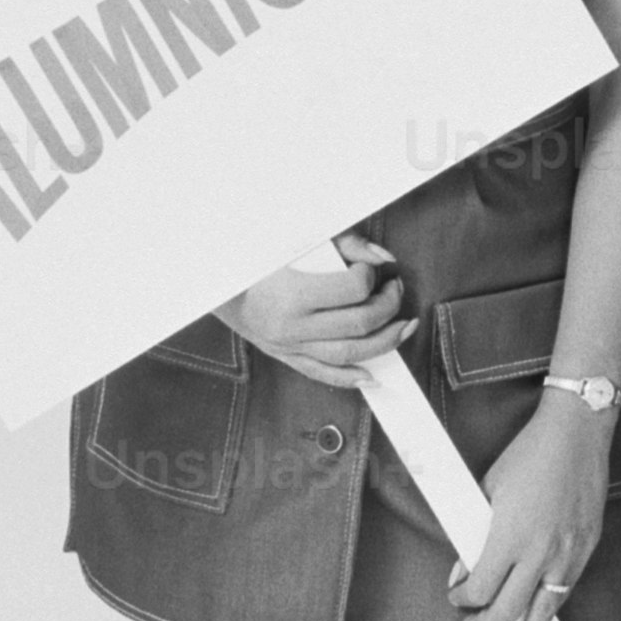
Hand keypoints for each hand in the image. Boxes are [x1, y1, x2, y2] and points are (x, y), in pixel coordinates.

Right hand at [220, 237, 408, 378]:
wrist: (215, 287)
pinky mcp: (286, 357)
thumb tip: (384, 258)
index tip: (370, 267)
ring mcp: (289, 346)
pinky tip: (374, 375)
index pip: (354, 289)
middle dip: (389, 305)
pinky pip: (322, 373)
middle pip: (359, 324)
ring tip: (405, 326)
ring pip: (348, 355)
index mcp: (293, 294)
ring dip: (385, 342)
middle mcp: (292, 326)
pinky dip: (350, 377)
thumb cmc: (261, 260)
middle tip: (395, 288)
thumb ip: (345, 245)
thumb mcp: (299, 242)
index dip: (371, 275)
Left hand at [453, 389, 613, 620]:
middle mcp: (541, 552)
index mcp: (510, 537)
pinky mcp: (587, 547)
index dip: (462, 600)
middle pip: (508, 612)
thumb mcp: (486, 490)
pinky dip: (550, 611)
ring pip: (544, 613)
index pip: (480, 590)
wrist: (578, 432)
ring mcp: (568, 553)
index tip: (456, 596)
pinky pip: (565, 590)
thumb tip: (465, 569)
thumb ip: (474, 535)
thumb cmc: (530, 454)